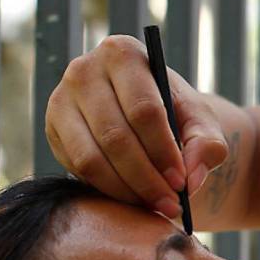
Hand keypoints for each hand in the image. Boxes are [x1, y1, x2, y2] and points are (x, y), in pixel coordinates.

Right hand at [45, 35, 228, 216]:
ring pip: (93, 157)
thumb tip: (190, 179)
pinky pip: (79, 169)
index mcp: (124, 53)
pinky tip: (134, 198)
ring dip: (128, 190)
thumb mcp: (200, 121)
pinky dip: (110, 190)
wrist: (142, 113)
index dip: (163, 151)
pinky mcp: (53, 129)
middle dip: (147, 178)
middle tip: (171, 204)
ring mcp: (62, 99)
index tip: (181, 182)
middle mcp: (84, 70)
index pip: (144, 110)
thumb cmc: (174, 112)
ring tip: (156, 206)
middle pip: (116, 137)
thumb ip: (207, 144)